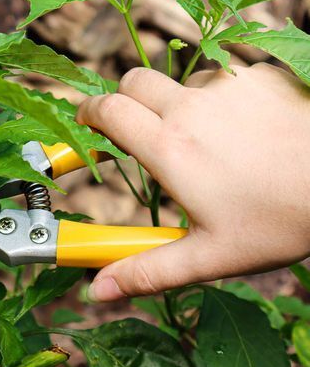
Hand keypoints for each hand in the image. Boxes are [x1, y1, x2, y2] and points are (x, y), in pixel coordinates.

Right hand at [76, 63, 309, 300]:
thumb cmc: (282, 222)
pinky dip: (220, 101)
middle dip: (123, 101)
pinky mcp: (260, 76)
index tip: (85, 124)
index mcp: (169, 148)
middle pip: (132, 81)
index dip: (87, 114)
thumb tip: (96, 291)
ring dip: (177, 104)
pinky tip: (245, 132)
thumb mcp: (209, 256)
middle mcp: (191, 107)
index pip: (106, 111)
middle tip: (134, 130)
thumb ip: (146, 271)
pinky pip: (223, 80)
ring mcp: (228, 86)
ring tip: (205, 141)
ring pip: (181, 83)